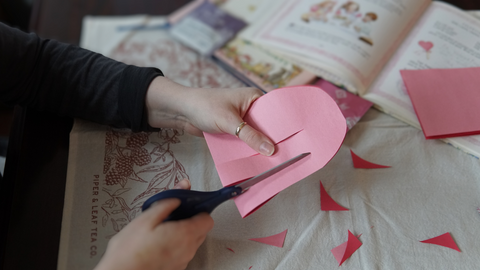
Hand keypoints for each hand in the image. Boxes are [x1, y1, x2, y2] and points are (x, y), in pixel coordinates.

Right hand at [94, 179, 213, 269]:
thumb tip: (177, 198)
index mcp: (185, 234)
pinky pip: (184, 252)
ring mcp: (183, 261)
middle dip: (191, 220)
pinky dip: (177, 245)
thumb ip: (165, 204)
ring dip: (184, 233)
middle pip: (201, 230)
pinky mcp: (176, 268)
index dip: (199, 210)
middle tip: (173, 214)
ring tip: (164, 228)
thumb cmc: (130, 249)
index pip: (207, 220)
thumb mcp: (145, 219)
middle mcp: (188, 249)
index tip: (189, 205)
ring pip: (193, 242)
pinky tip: (160, 242)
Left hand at [145, 76, 274, 155]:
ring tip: (274, 163)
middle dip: (272, 141)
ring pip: (256, 136)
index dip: (284, 127)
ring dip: (259, 148)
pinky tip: (256, 162)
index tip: (294, 142)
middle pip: (267, 127)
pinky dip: (248, 150)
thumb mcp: (229, 122)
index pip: (276, 113)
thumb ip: (250, 136)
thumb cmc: (205, 107)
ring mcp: (242, 120)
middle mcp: (251, 108)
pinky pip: (245, 142)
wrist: (181, 111)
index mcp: (255, 97)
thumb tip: (271, 150)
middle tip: (286, 157)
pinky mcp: (233, 131)